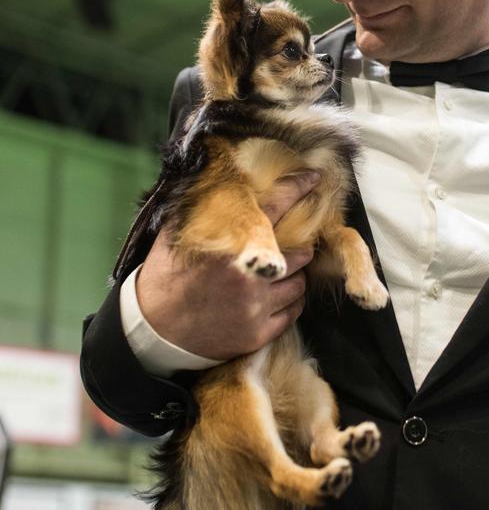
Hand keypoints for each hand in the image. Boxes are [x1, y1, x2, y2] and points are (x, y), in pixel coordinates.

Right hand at [135, 171, 318, 358]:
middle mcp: (249, 274)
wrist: (154, 331)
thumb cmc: (167, 276)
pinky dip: (290, 301)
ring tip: (279, 272)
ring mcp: (256, 306)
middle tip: (290, 244)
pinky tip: (275, 296)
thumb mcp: (177, 232)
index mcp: (230, 244)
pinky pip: (293, 311)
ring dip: (294, 274)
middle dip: (299, 245)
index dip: (298, 187)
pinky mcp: (258, 333)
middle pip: (300, 251)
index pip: (277, 206)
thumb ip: (202, 206)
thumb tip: (219, 176)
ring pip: (300, 283)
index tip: (313, 178)